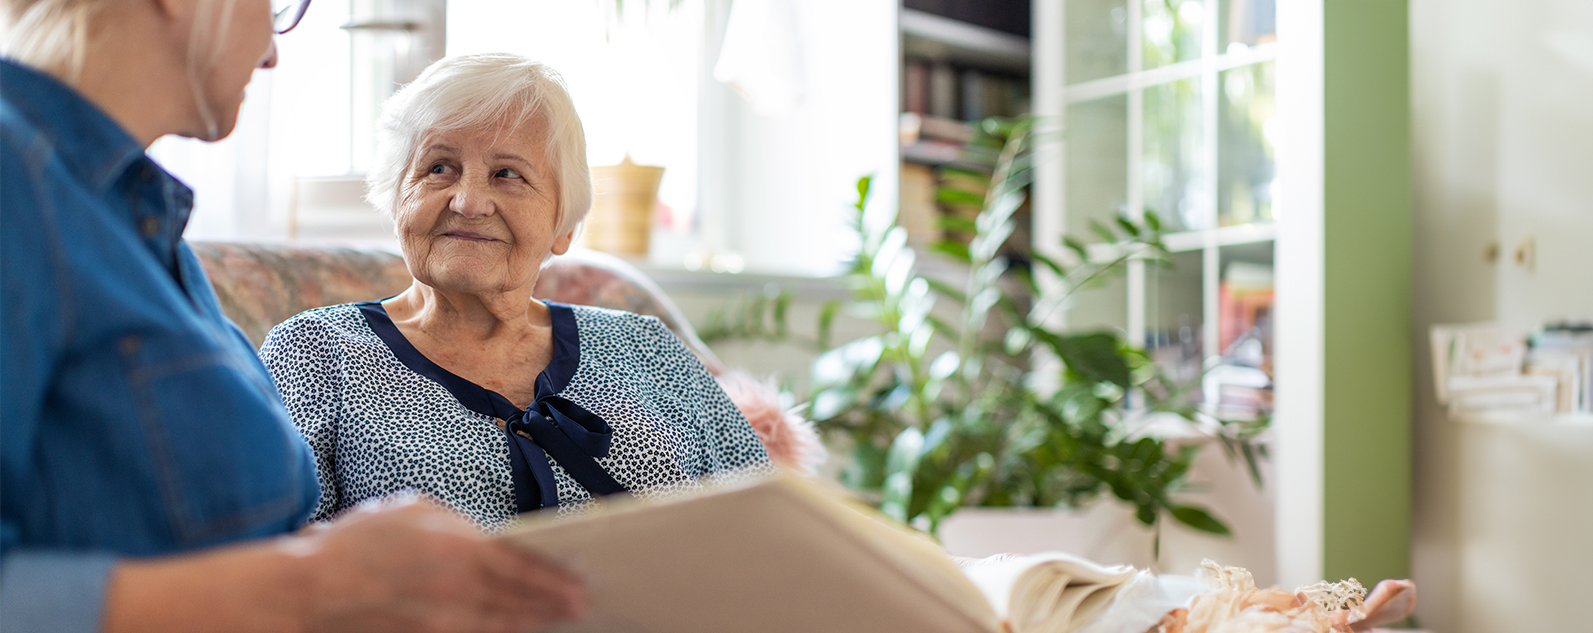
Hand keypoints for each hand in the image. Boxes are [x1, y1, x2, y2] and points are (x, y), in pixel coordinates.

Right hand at [288, 494, 585, 632]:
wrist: (310, 592)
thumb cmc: (360, 543)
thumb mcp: (415, 511)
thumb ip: (460, 524)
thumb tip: (492, 539)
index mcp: (460, 548)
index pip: (525, 566)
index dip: (555, 577)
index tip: (578, 581)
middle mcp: (460, 590)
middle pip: (522, 601)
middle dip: (553, 604)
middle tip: (580, 605)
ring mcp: (446, 622)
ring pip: (503, 626)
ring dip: (532, 622)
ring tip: (554, 618)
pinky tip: (514, 630)